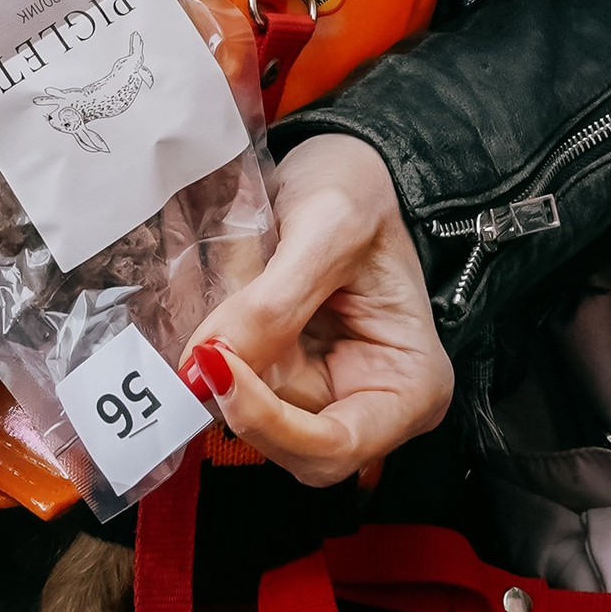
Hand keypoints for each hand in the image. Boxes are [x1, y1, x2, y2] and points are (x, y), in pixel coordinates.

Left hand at [184, 133, 452, 487]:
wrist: (342, 164)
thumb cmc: (361, 188)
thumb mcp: (329, 229)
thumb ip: (273, 305)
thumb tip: (205, 368)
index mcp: (409, 386)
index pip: (333, 447)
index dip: (267, 422)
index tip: (215, 366)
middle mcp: (368, 402)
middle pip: (284, 440)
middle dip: (236, 390)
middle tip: (201, 333)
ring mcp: (320, 389)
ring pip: (246, 408)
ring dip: (217, 356)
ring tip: (218, 282)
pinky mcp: (281, 369)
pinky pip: (233, 377)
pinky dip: (212, 343)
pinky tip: (211, 294)